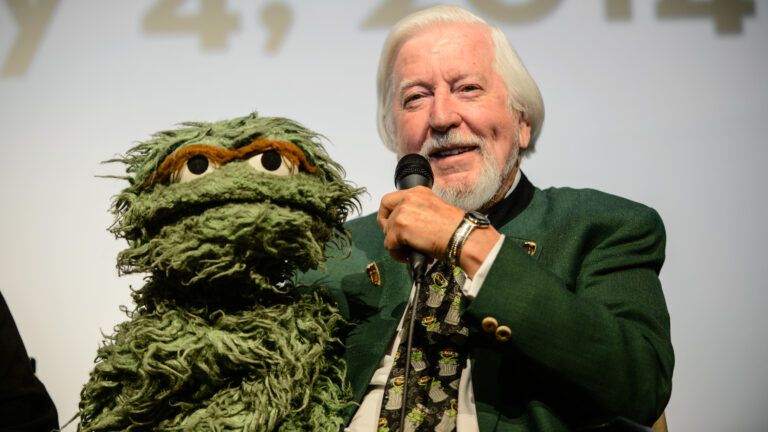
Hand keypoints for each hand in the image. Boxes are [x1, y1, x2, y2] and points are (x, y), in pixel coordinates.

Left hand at [377, 187, 500, 277]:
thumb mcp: (434, 211)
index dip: (388, 214)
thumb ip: (418, 213)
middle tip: (397, 241)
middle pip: (384, 212)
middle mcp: (408, 198)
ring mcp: (403, 212)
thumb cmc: (456, 228)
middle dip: (387, 228)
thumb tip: (406, 227)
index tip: (392, 225)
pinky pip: (389, 244)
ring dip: (395, 244)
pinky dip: (396, 253)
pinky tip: (408, 256)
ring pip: (387, 231)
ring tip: (409, 252)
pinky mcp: (400, 227)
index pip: (390, 199)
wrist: (463, 236)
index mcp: (418, 192)